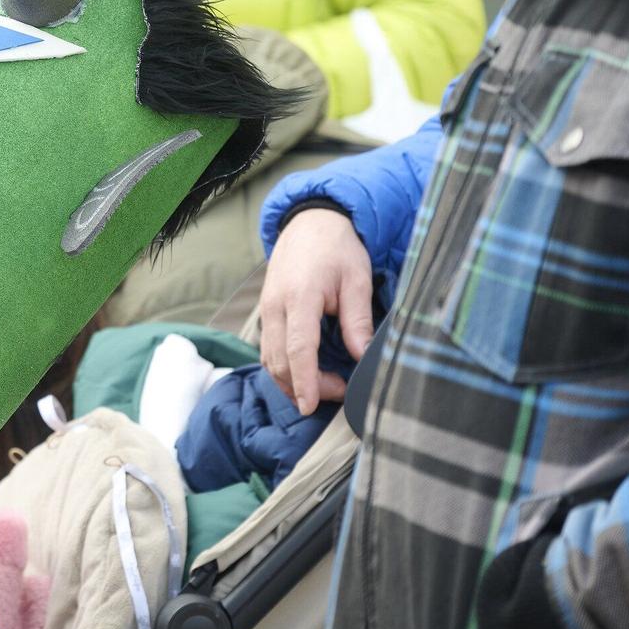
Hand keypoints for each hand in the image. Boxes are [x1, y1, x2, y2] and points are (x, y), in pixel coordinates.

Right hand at [258, 207, 374, 414]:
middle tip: (339, 390)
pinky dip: (283, 367)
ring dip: (291, 380)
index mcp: (300, 297)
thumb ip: (358, 320)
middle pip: (279, 361)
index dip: (304, 381)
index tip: (310, 406)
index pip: (297, 349)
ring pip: (268, 359)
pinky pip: (268, 348)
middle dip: (304, 386)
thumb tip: (362, 356)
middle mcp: (275, 306)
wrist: (310, 222)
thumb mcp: (357, 280)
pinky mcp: (267, 311)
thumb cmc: (337, 248)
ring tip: (324, 386)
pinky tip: (305, 371)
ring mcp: (267, 309)